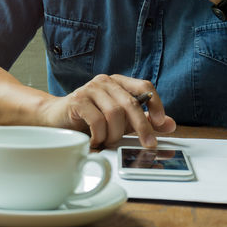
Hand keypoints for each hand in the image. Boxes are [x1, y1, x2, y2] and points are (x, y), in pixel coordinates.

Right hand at [43, 74, 175, 148]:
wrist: (56, 119)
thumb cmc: (89, 119)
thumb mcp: (121, 122)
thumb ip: (145, 121)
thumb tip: (171, 124)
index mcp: (118, 83)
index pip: (144, 86)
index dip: (156, 104)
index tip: (160, 122)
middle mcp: (105, 82)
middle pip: (131, 103)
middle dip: (142, 127)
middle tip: (148, 144)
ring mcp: (90, 89)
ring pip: (114, 114)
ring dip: (114, 134)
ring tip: (107, 141)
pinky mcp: (78, 99)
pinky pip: (97, 120)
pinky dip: (100, 135)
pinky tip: (95, 140)